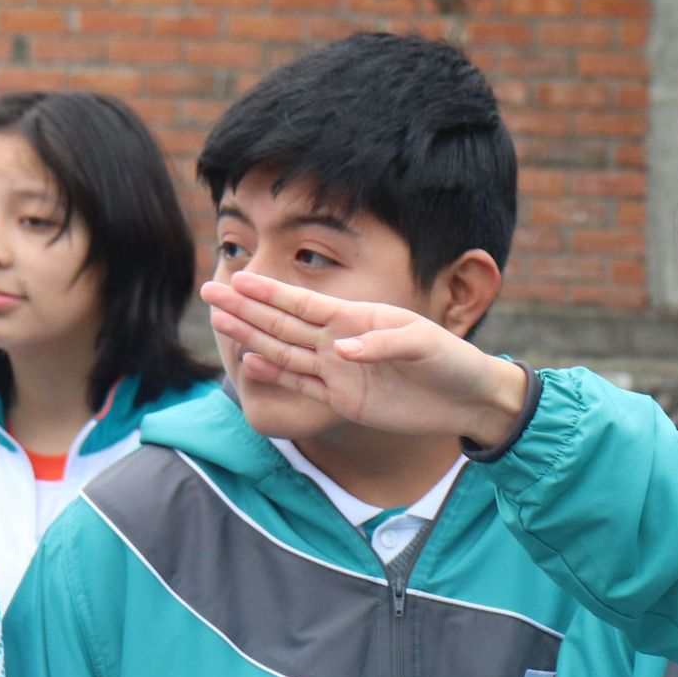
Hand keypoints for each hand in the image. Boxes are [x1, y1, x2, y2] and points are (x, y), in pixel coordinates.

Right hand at [201, 270, 529, 447]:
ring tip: (218, 321)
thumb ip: (380, 344)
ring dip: (251, 336)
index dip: (270, 292)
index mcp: (358, 317)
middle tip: (209, 292)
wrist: (468, 398)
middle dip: (246, 308)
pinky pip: (302, 384)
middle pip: (283, 323)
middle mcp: (341, 340)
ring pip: (284, 350)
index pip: (304, 303)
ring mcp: (339, 370)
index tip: (237, 277)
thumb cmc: (452, 361)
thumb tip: (338, 350)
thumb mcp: (423, 344)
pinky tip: (247, 361)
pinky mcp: (344, 399)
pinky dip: (275, 374)